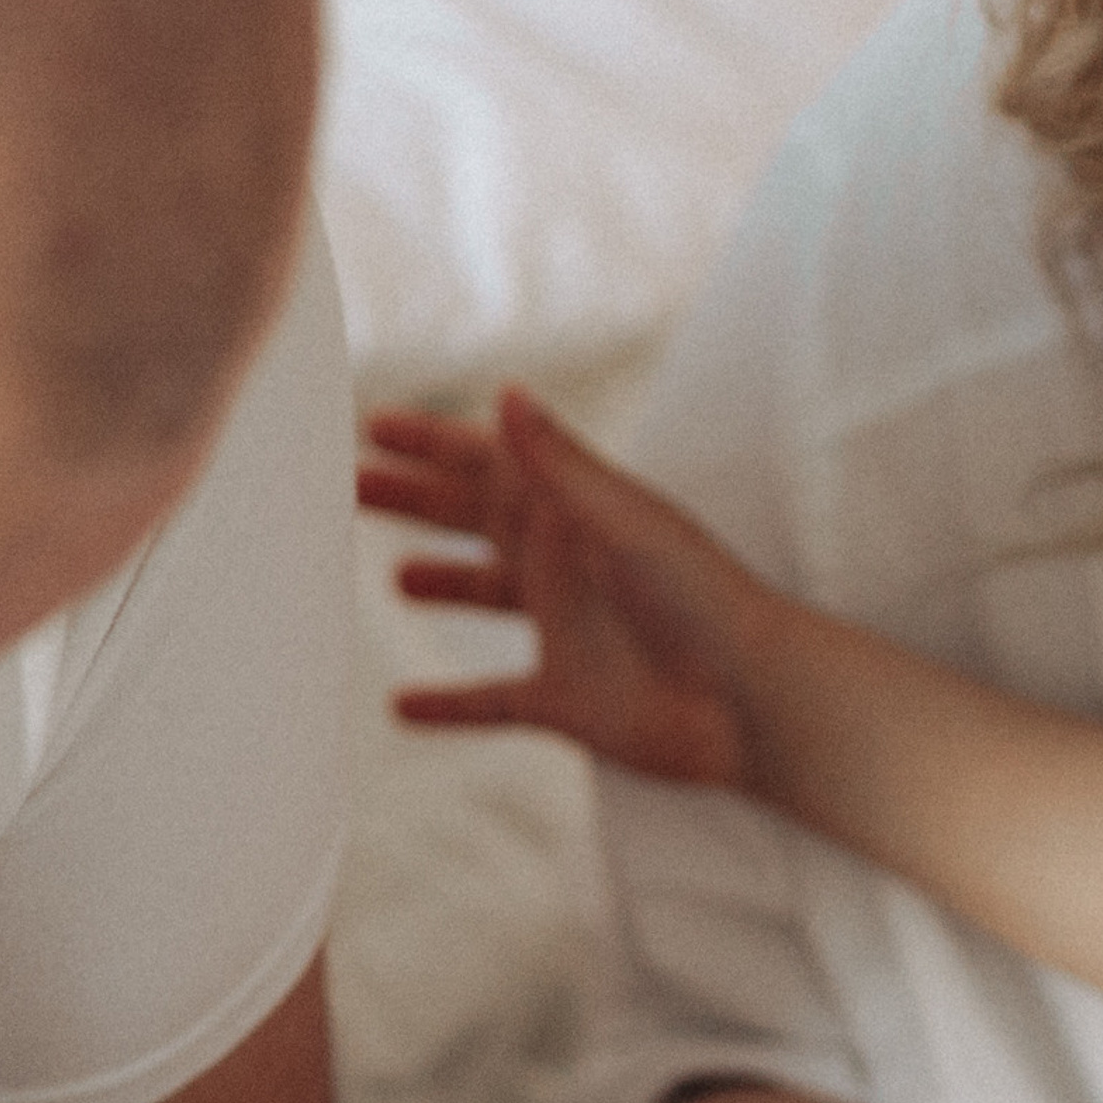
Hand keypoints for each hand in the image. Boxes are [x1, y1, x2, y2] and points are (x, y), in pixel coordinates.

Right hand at [359, 391, 774, 780]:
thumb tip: (507, 392)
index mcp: (576, 512)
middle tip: (349, 485)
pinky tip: (402, 710)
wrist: (754, 702)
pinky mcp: (567, 699)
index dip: (433, 442)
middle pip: (477, 519)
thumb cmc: (705, 601)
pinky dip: (450, 706)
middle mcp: (567, 564)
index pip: (490, 462)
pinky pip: (494, 701)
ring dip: (444, 582)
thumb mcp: (626, 521)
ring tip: (396, 578)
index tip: (371, 424)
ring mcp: (566, 631)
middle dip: (419, 498)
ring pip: (488, 597)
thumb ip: (562, 463)